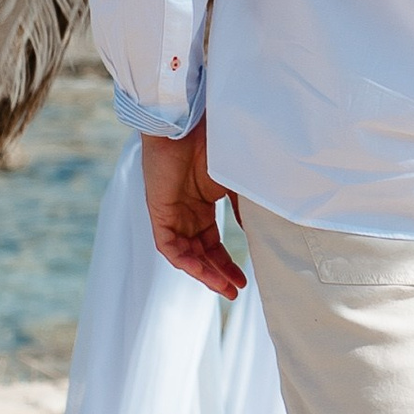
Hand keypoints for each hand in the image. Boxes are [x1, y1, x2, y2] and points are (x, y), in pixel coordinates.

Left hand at [142, 118, 245, 299]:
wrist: (189, 122)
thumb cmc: (214, 142)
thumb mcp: (236, 180)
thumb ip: (244, 207)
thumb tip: (255, 233)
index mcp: (202, 202)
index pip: (212, 241)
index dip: (227, 262)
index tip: (244, 280)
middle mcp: (185, 211)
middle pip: (200, 252)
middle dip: (218, 273)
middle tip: (236, 291)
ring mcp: (171, 212)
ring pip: (185, 253)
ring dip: (204, 272)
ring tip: (224, 288)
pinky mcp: (159, 211)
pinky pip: (168, 246)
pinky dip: (185, 261)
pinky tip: (202, 272)